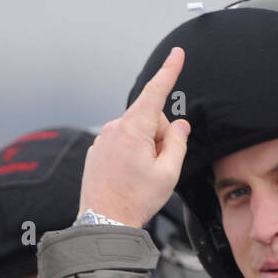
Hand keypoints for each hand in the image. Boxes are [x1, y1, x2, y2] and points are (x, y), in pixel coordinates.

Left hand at [78, 47, 190, 227]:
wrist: (103, 222)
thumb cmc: (134, 201)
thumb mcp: (168, 174)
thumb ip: (177, 144)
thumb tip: (180, 127)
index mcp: (133, 129)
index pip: (155, 92)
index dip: (169, 71)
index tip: (177, 54)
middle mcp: (115, 128)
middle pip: (150, 119)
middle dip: (160, 137)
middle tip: (158, 167)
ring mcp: (103, 138)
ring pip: (136, 132)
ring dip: (145, 148)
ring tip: (141, 177)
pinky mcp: (97, 149)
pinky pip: (122, 143)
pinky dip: (131, 155)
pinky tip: (128, 177)